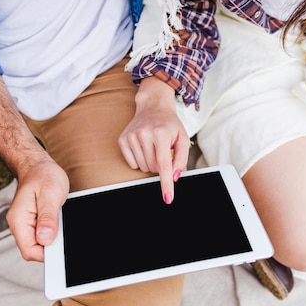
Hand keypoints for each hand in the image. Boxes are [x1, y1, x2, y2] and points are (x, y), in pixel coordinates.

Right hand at [6, 157, 69, 261]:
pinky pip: (43, 235)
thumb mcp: (50, 194)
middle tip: (63, 232)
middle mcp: (19, 225)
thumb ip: (48, 218)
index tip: (61, 246)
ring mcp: (25, 225)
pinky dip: (53, 232)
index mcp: (18, 220)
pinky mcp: (33, 223)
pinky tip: (59, 222)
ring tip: (60, 222)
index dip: (46, 254)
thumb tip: (46, 239)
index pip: (29, 250)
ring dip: (52, 239)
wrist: (38, 166)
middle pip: (34, 250)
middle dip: (51, 247)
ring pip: (39, 244)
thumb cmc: (43, 175)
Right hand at [118, 76, 190, 203]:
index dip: (166, 184)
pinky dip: (139, 160)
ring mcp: (132, 137)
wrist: (153, 107)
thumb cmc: (169, 124)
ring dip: (150, 163)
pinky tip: (143, 148)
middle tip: (163, 151)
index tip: (167, 198)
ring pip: (142, 167)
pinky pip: (131, 163)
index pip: (164, 165)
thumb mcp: (182, 138)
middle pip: (153, 168)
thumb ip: (182, 158)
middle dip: (160, 166)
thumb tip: (174, 176)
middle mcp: (145, 134)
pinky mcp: (123, 140)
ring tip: (153, 147)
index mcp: (162, 134)